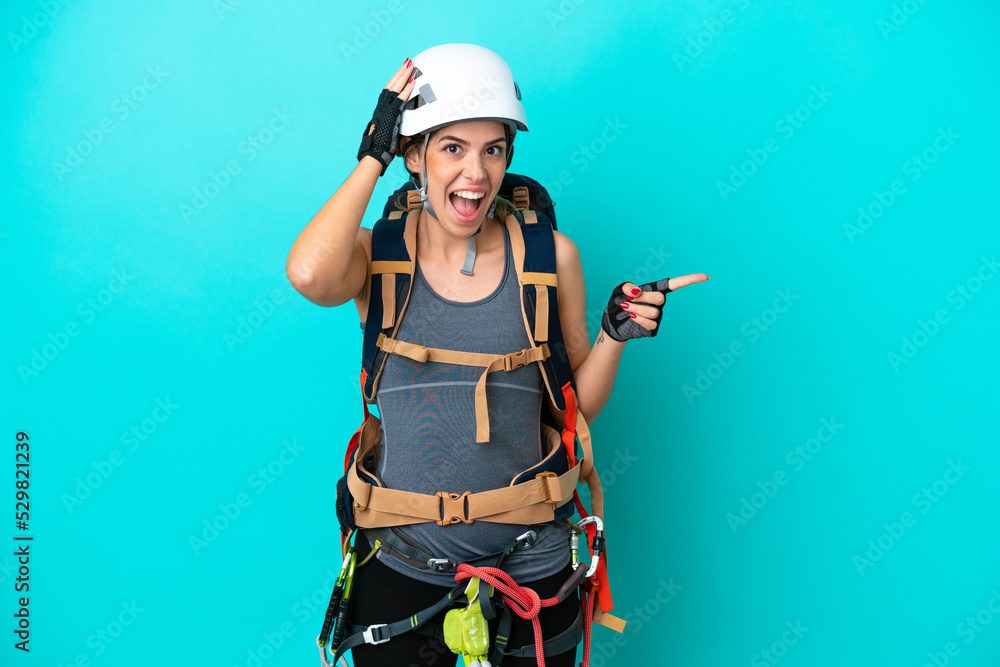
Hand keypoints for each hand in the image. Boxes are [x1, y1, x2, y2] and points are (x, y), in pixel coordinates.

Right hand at [356, 58, 416, 174]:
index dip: (395, 80)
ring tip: (411, 66)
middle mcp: (381, 107)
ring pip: (394, 89)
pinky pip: (399, 101)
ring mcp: (385, 110)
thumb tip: (398, 125)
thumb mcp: (388, 132)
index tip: (402, 72)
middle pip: (391, 85)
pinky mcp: (390, 115)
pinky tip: (412, 83)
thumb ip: (394, 124)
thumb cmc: (380, 146)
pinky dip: (406, 91)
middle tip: (408, 62)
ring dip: (403, 76)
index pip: (389, 91)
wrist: (373, 153)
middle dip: (400, 73)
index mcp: (381, 110)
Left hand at [600, 274, 709, 341]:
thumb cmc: (619, 303)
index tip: (706, 277)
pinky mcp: (653, 328)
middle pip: (660, 299)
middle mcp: (659, 303)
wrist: (613, 322)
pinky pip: (650, 324)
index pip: (676, 284)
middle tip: (629, 299)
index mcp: (654, 290)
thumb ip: (628, 287)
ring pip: (653, 312)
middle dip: (642, 298)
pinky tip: (631, 317)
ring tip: (626, 308)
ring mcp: (657, 316)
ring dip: (636, 309)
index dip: (690, 280)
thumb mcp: (619, 291)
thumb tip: (637, 291)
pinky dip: (638, 320)